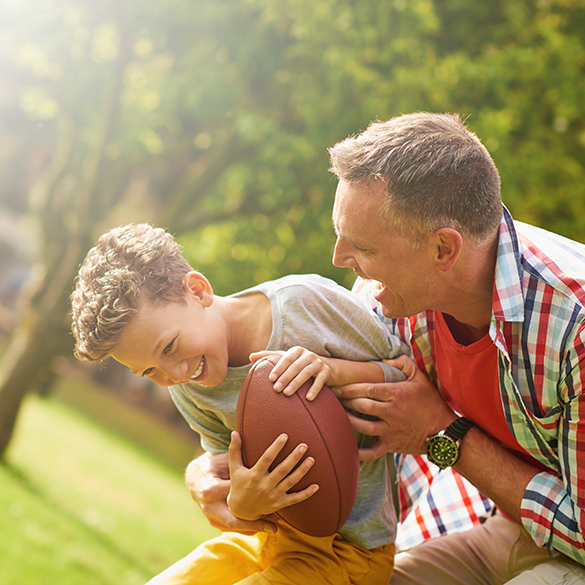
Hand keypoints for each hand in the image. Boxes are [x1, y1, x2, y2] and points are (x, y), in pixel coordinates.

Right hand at [185, 451, 277, 534]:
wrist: (196, 483)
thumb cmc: (211, 469)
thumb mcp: (219, 461)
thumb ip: (231, 451)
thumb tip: (238, 433)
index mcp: (211, 490)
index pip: (230, 493)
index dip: (247, 491)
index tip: (263, 490)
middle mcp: (212, 508)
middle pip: (234, 518)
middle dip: (254, 520)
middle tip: (272, 521)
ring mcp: (215, 518)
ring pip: (237, 526)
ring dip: (256, 527)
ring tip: (273, 528)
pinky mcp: (219, 523)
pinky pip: (237, 529)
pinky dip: (252, 529)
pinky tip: (268, 531)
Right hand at [227, 431, 318, 520]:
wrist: (240, 511)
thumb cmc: (238, 484)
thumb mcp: (235, 468)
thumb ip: (235, 450)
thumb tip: (234, 432)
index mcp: (254, 475)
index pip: (267, 458)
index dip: (276, 447)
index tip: (285, 436)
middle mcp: (264, 486)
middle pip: (282, 470)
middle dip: (294, 457)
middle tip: (304, 445)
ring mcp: (273, 496)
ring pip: (290, 482)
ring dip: (302, 471)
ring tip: (312, 459)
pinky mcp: (279, 504)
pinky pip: (295, 499)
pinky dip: (306, 494)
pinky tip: (316, 486)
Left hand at [250, 347, 332, 400]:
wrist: (326, 367)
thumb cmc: (300, 364)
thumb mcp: (287, 358)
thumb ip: (270, 356)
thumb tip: (250, 356)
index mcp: (297, 351)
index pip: (286, 358)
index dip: (278, 368)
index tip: (270, 379)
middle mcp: (308, 355)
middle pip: (295, 366)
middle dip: (285, 378)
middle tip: (276, 389)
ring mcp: (318, 363)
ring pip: (306, 373)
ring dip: (296, 383)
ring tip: (287, 393)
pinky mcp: (327, 372)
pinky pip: (320, 381)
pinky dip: (314, 389)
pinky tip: (308, 398)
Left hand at [333, 355, 456, 460]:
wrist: (445, 431)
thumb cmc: (431, 402)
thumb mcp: (420, 378)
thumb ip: (403, 363)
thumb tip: (385, 358)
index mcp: (397, 394)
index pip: (368, 389)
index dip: (351, 388)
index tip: (339, 387)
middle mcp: (392, 412)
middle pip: (362, 406)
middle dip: (346, 402)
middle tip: (334, 399)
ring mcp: (391, 430)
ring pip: (364, 426)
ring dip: (348, 421)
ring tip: (337, 416)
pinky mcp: (392, 446)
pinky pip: (373, 452)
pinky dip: (359, 453)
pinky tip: (347, 448)